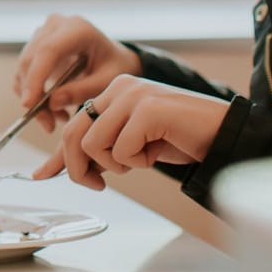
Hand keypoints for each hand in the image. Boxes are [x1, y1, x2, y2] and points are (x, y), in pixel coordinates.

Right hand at [12, 14, 141, 124]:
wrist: (114, 57)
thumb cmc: (115, 67)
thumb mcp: (107, 81)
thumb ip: (82, 91)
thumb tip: (52, 103)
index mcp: (77, 28)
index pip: (48, 51)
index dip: (35, 78)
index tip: (29, 105)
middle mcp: (55, 25)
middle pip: (31, 60)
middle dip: (34, 96)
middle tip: (48, 124)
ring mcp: (43, 33)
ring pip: (24, 68)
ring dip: (34, 97)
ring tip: (57, 118)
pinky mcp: (35, 45)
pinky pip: (24, 71)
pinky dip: (32, 93)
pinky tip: (51, 108)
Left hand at [35, 76, 229, 190]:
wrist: (222, 132)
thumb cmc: (178, 139)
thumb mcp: (130, 145)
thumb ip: (98, 151)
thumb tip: (52, 171)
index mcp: (113, 91)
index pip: (74, 124)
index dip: (62, 156)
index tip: (49, 175)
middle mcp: (119, 87)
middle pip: (75, 133)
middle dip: (79, 167)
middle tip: (98, 184)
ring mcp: (133, 95)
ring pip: (94, 143)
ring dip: (116, 164)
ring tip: (141, 158)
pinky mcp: (147, 109)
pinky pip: (122, 150)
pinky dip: (138, 162)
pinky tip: (156, 151)